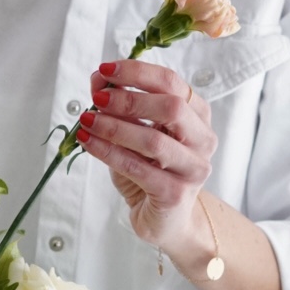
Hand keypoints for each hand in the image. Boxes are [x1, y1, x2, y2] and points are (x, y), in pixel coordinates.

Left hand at [76, 59, 216, 254]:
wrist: (164, 220)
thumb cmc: (150, 171)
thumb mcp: (133, 132)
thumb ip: (120, 104)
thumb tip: (98, 79)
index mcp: (197, 116)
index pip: (173, 83)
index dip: (138, 73)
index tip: (106, 69)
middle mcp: (203, 140)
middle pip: (171, 108)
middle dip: (129, 100)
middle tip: (97, 98)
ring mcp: (193, 168)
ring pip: (154, 141)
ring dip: (114, 127)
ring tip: (86, 120)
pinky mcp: (176, 193)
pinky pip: (138, 168)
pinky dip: (108, 152)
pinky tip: (87, 142)